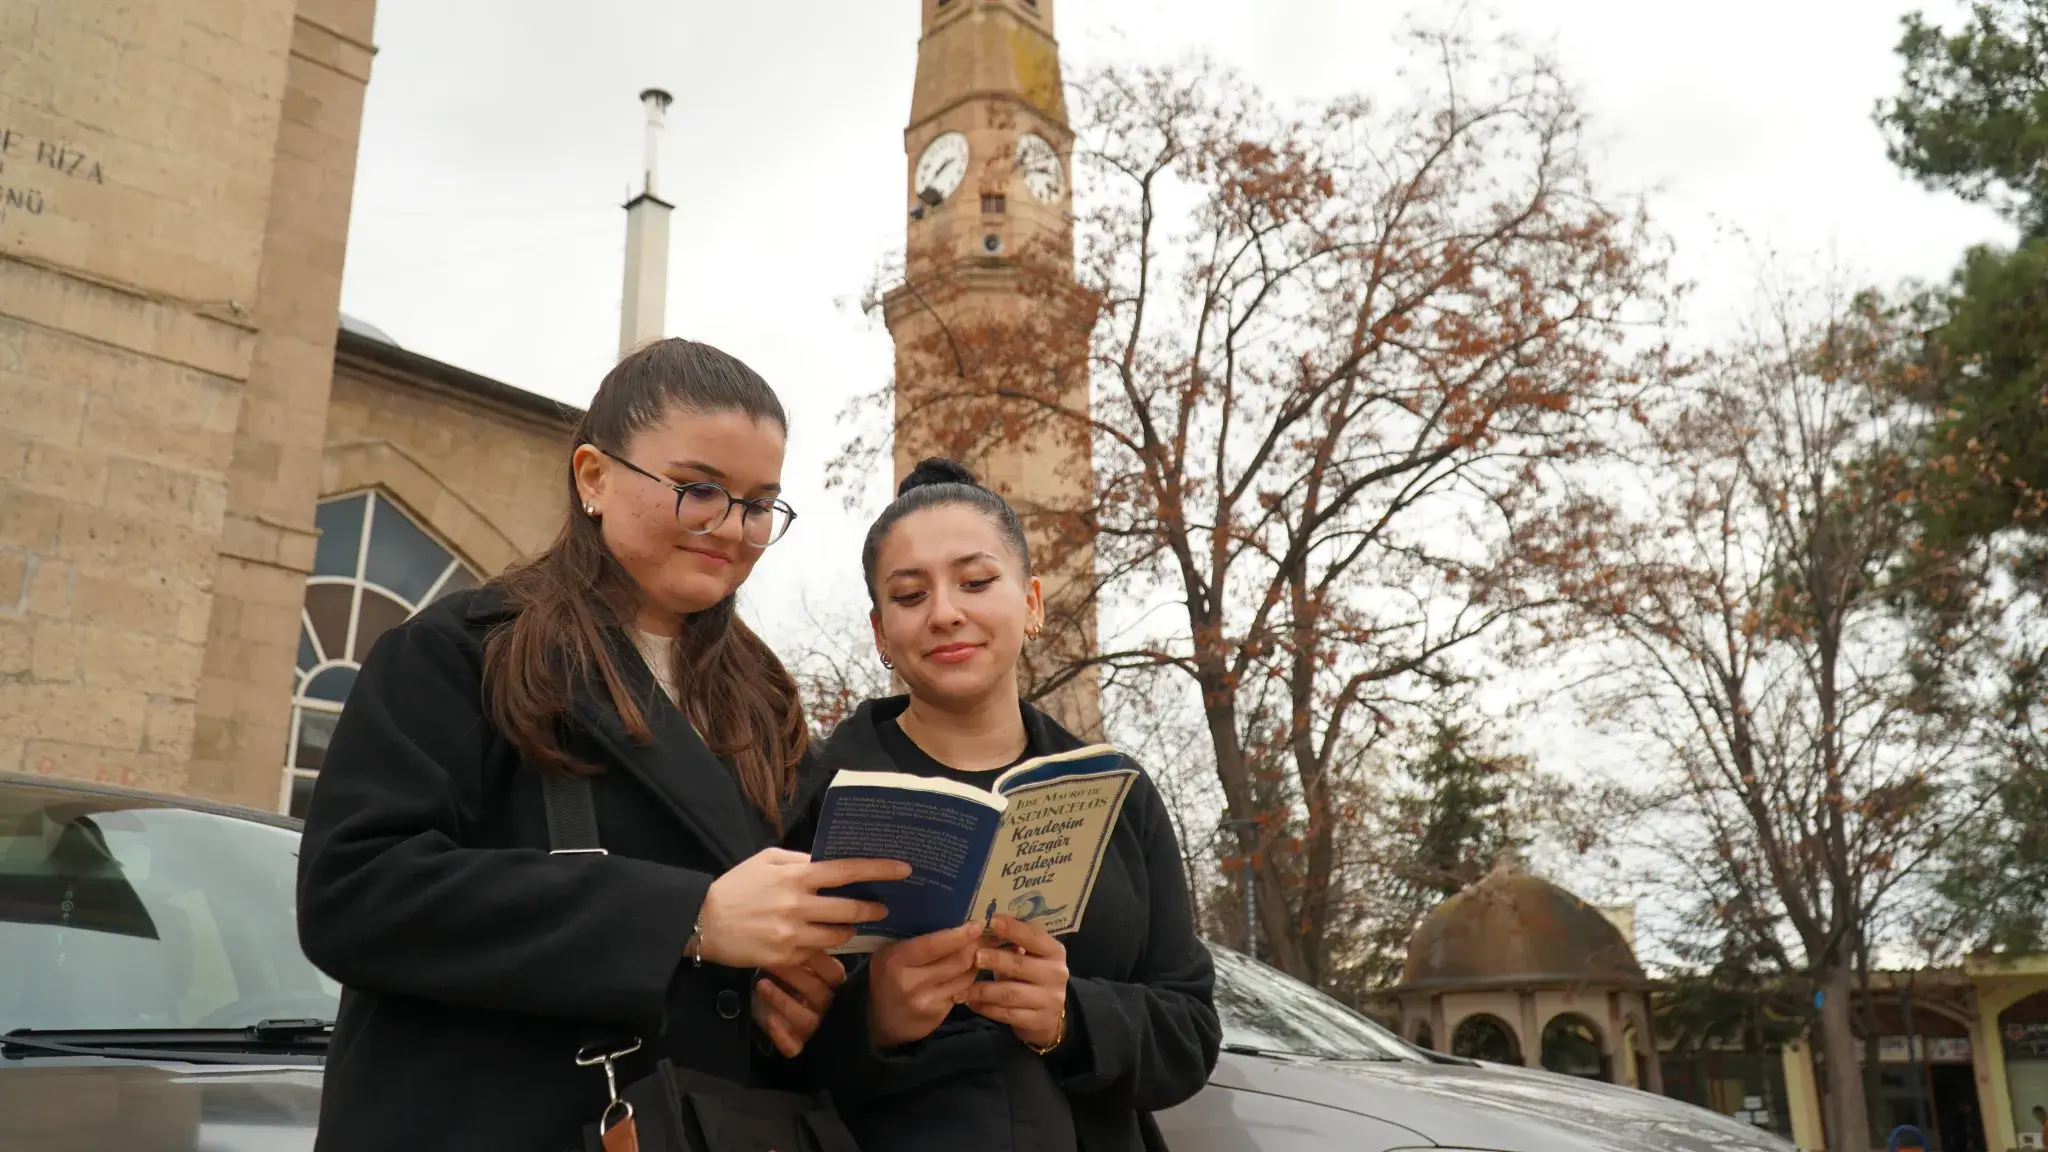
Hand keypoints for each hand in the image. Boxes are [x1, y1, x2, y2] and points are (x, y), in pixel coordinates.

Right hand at [698, 848, 908, 968]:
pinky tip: (824, 939)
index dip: (879, 870)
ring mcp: (792, 935)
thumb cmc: (737, 886)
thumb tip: (830, 860)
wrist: (703, 922)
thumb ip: (800, 860)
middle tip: (885, 907)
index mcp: (795, 876)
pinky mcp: (785, 957)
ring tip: (853, 924)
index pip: (847, 870)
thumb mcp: (767, 860)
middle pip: (850, 909)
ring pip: (838, 936)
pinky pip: (817, 952)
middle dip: (873, 909)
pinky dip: (825, 945)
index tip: (903, 869)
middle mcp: (797, 905)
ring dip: (851, 930)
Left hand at [753, 951, 846, 1057]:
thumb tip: (807, 929)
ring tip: (762, 985)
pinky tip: (769, 1019)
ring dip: (783, 1002)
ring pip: (806, 1019)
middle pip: (818, 993)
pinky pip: (793, 1046)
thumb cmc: (781, 975)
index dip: (819, 962)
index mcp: (830, 984)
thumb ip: (803, 950)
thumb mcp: (793, 960)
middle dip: (795, 976)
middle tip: (774, 963)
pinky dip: (782, 1034)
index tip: (799, 946)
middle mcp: (825, 1005)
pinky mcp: (796, 1043)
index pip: (835, 975)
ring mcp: (811, 1025)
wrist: (760, 998)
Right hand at [866, 922, 983, 1048]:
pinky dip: (968, 978)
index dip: (959, 935)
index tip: (978, 924)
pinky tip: (967, 971)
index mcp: (896, 960)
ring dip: (976, 962)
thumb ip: (917, 941)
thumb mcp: (892, 954)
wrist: (881, 1020)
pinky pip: (962, 990)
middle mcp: (910, 982)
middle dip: (975, 946)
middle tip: (984, 935)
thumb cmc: (888, 977)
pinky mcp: (938, 1014)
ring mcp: (926, 1000)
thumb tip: (955, 923)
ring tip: (979, 951)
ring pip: (965, 976)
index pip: (933, 945)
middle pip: (957, 960)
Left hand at [964, 915, 1068, 1050]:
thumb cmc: (1032, 976)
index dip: (1014, 929)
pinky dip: (986, 1009)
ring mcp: (1049, 1000)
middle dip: (995, 959)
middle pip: (1020, 965)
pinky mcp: (1038, 1021)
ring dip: (983, 990)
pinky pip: (1007, 1014)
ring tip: (962, 988)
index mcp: (1054, 952)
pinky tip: (971, 1003)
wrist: (1050, 1015)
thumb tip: (982, 927)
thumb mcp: (1030, 957)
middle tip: (974, 957)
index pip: (1035, 937)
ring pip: (1010, 993)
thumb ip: (1013, 945)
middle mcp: (1056, 974)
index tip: (992, 920)